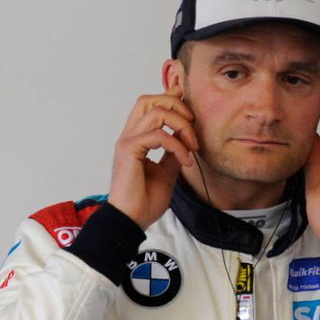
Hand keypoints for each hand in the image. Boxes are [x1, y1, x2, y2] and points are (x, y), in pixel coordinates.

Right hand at [108, 86, 198, 229]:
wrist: (132, 220)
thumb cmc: (144, 201)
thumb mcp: (167, 171)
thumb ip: (173, 152)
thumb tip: (184, 138)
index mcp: (136, 138)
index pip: (149, 105)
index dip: (170, 98)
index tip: (189, 107)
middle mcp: (129, 136)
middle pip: (149, 99)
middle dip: (176, 105)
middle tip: (192, 125)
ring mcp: (127, 141)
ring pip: (156, 111)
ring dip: (181, 124)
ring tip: (192, 145)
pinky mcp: (128, 150)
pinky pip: (158, 134)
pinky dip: (177, 145)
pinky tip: (185, 160)